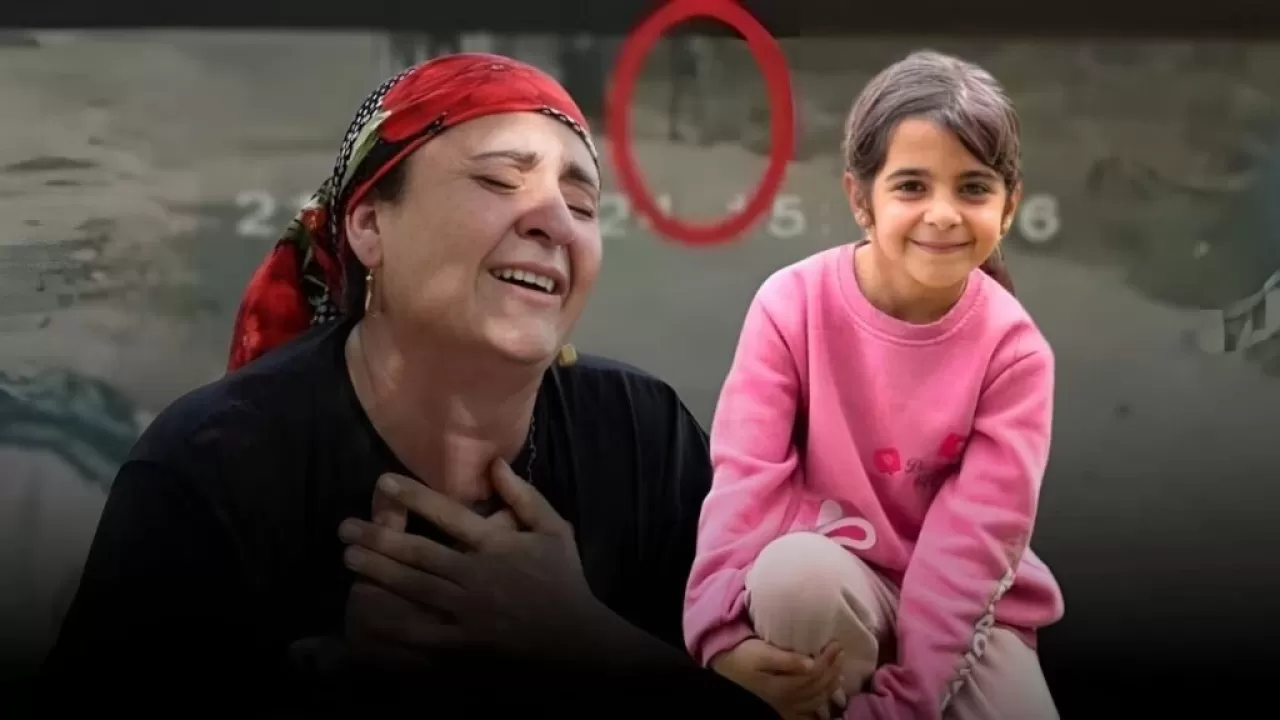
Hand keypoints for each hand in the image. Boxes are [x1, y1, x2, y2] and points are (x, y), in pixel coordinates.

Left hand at [338, 459, 600, 664]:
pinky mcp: (461, 644)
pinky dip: (391, 618)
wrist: (577, 642)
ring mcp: (467, 612)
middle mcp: (477, 575)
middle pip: (419, 552)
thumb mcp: (555, 531)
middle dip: (378, 537)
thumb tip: (494, 463)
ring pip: (413, 587)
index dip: (414, 496)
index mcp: (497, 545)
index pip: (449, 514)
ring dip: (377, 571)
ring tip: (348, 558)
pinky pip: (419, 630)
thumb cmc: (564, 582)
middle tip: (345, 527)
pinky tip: (368, 608)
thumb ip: (524, 496)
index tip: (383, 483)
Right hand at [711, 638, 843, 719]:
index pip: (814, 674)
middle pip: (817, 687)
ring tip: (839, 671)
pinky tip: (826, 699)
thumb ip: (786, 660)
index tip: (835, 643)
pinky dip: (819, 705)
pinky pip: (805, 713)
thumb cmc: (742, 656)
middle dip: (832, 669)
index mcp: (783, 686)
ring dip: (830, 685)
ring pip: (815, 700)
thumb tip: (811, 664)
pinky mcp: (781, 707)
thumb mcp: (761, 654)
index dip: (827, 659)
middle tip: (840, 651)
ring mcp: (784, 706)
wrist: (724, 667)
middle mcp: (787, 700)